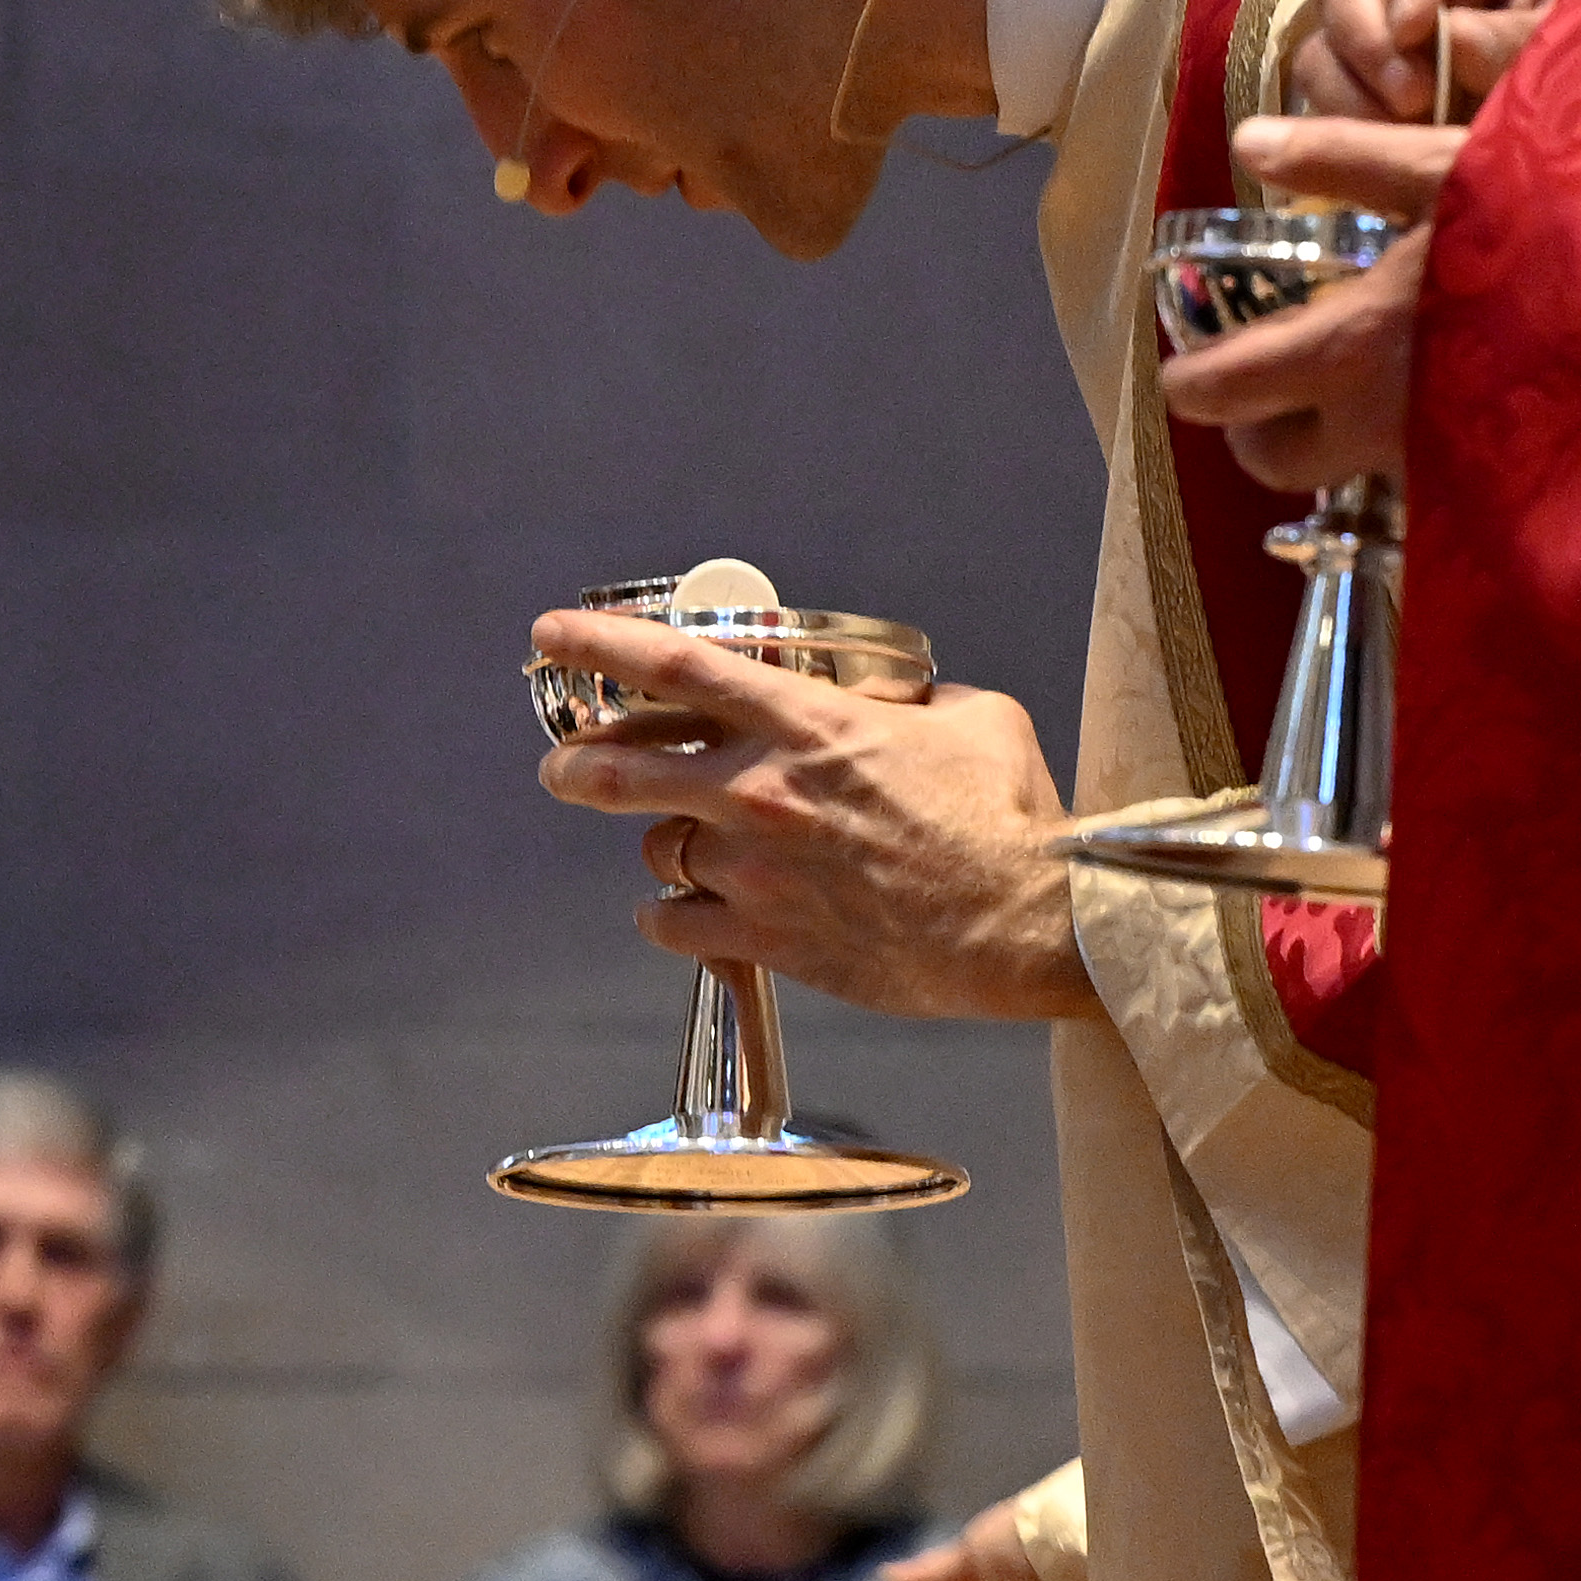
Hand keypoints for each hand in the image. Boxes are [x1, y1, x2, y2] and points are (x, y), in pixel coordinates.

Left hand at [524, 620, 1088, 1021]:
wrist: (1027, 922)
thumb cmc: (1009, 820)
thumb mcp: (971, 718)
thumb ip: (909, 703)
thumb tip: (894, 703)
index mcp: (807, 725)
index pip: (673, 668)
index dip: (598, 646)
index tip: (552, 638)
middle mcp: (764, 793)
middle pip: (621, 768)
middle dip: (574, 764)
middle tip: (562, 766)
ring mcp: (758, 871)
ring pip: (653, 850)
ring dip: (657, 844)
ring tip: (678, 848)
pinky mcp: (769, 941)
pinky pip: (675, 928)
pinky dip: (671, 919)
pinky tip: (688, 915)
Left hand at [1158, 112, 1495, 500]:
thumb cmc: (1566, 220)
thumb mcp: (1450, 168)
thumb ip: (1344, 158)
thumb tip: (1252, 138)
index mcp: (1354, 345)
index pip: (1228, 392)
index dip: (1190, 379)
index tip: (1183, 360)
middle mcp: (1383, 424)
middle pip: (1274, 462)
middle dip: (1248, 427)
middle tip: (1254, 380)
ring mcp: (1436, 462)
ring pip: (1341, 475)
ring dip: (1322, 436)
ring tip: (1343, 372)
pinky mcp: (1487, 478)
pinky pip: (1411, 470)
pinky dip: (1393, 437)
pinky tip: (1425, 379)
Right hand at [1272, 0, 1576, 130]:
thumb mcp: (1575, 47)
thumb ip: (1519, 40)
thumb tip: (1450, 40)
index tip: (1413, 28)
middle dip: (1365, 38)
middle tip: (1412, 99)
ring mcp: (1384, 48)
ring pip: (1323, 48)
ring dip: (1351, 94)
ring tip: (1410, 135)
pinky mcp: (1367, 106)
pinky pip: (1324, 110)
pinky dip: (1346, 134)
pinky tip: (1393, 161)